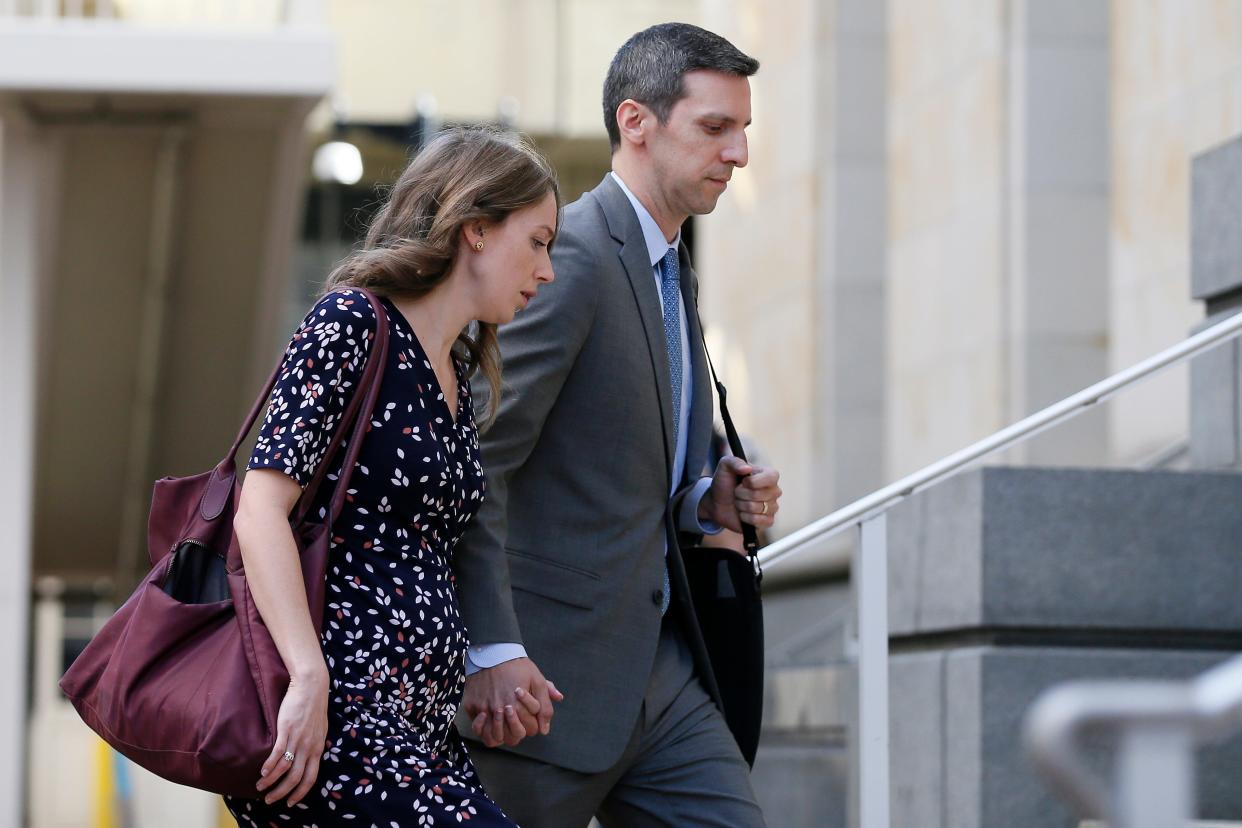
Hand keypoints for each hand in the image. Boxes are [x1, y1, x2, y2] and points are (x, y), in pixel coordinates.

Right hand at [256, 668, 329, 805]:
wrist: (311, 685)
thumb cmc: (314, 706)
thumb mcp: (320, 729)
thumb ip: (314, 744)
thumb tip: (309, 757)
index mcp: (318, 748)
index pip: (311, 778)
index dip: (300, 793)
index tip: (291, 802)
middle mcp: (309, 747)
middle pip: (296, 778)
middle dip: (282, 793)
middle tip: (270, 800)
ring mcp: (298, 739)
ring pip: (284, 769)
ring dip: (270, 782)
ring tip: (260, 787)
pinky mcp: (287, 730)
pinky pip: (277, 754)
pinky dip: (269, 766)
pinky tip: (262, 772)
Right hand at [462, 657, 563, 747]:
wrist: (493, 651)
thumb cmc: (517, 666)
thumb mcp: (538, 680)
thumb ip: (545, 704)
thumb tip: (545, 729)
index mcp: (518, 705)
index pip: (530, 730)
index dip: (534, 726)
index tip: (531, 717)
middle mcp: (501, 710)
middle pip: (513, 737)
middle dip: (519, 731)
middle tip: (519, 721)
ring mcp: (485, 709)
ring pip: (494, 738)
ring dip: (502, 734)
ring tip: (505, 723)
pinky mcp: (472, 706)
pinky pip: (477, 728)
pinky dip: (483, 729)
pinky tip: (489, 720)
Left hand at [699, 456, 781, 532]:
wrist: (717, 503)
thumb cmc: (724, 482)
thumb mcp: (725, 466)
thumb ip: (735, 462)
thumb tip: (747, 468)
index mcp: (769, 475)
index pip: (771, 477)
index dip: (753, 481)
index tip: (742, 481)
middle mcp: (774, 491)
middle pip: (759, 494)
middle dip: (741, 494)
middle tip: (737, 492)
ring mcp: (772, 507)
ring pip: (756, 508)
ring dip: (741, 506)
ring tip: (738, 502)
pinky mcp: (767, 521)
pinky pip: (760, 521)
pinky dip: (746, 518)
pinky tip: (742, 514)